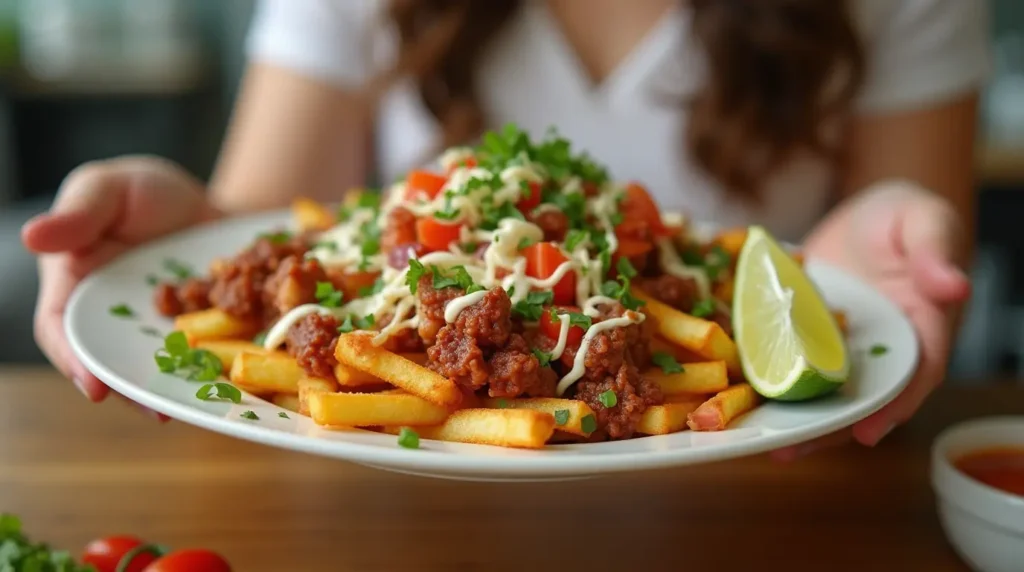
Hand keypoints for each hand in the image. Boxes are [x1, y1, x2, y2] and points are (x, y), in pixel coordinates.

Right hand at [22, 156, 219, 408]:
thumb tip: (32, 236)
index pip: (62, 331)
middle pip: (113, 365)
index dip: (75, 361)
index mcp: (75, 289)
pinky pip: (205, 363)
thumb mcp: (108, 188)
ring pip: (160, 372)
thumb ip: (78, 213)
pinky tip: (238, 388)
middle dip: (133, 391)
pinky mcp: (198, 341)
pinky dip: (219, 374)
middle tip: (158, 411)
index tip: (95, 386)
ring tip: (199, 406)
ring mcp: (157, 337)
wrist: (208, 207)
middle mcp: (113, 324)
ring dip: (177, 391)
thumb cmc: (142, 192)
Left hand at [773, 180, 970, 459]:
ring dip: (788, 416)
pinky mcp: (806, 341)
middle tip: (786, 450)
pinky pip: (785, 362)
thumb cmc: (904, 217)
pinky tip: (729, 396)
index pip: (914, 376)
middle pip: (859, 399)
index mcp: (921, 330)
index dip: (892, 407)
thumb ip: (936, 252)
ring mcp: (840, 351)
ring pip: (818, 391)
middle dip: (825, 429)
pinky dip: (762, 379)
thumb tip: (954, 285)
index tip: (868, 433)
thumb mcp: (925, 222)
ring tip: (751, 439)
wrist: (865, 214)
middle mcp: (880, 352)